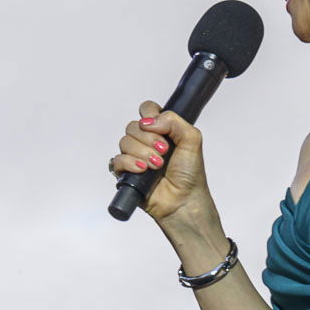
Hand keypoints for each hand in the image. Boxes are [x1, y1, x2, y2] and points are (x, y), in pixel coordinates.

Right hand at [110, 104, 215, 226]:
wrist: (183, 199)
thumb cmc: (190, 173)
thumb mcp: (192, 139)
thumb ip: (174, 121)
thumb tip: (148, 121)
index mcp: (161, 130)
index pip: (146, 110)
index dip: (150, 115)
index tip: (160, 128)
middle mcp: (146, 141)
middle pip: (133, 126)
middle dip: (149, 139)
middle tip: (164, 151)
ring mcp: (135, 156)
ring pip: (124, 142)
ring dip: (142, 152)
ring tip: (157, 165)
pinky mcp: (126, 172)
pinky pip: (117, 160)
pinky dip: (130, 163)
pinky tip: (143, 170)